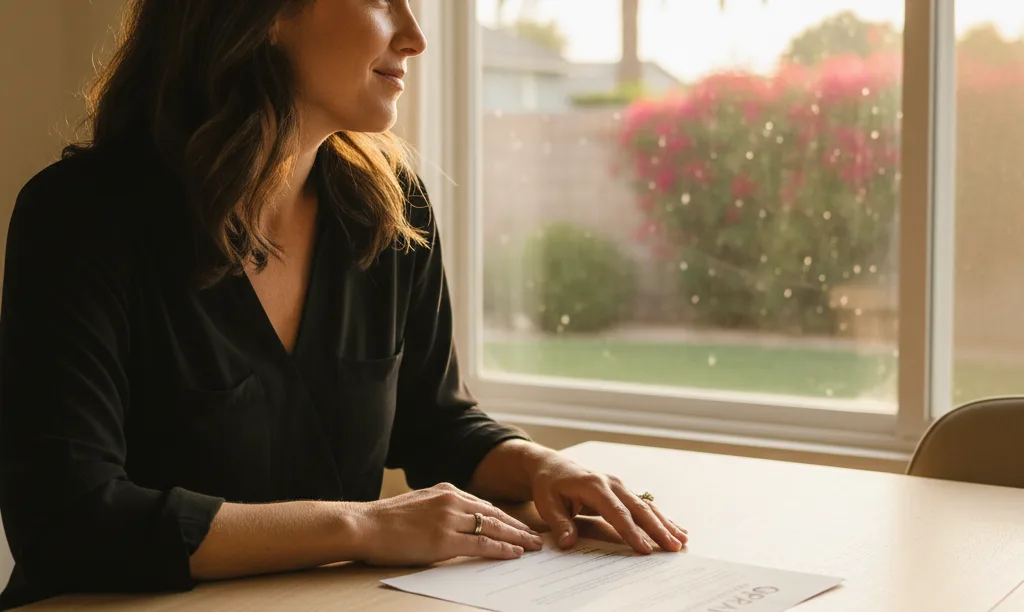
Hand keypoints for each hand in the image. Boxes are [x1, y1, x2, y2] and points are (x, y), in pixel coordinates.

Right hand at [351, 483, 543, 565]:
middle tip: (536, 536)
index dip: (504, 517)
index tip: (518, 524)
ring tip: (533, 546)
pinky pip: (482, 545)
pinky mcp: (444, 539)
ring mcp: (449, 519)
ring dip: (517, 538)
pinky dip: (501, 549)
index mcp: (446, 490)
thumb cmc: (386, 520)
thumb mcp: (418, 503)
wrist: (364, 525)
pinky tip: (514, 554)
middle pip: (494, 514)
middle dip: (517, 526)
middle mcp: (452, 500)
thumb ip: (441, 507)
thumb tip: (459, 519)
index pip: (484, 504)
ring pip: (493, 528)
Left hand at [527, 452, 687, 554]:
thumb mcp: (546, 502)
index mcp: (593, 485)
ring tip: (681, 540)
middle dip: (657, 529)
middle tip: (672, 547)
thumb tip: (568, 543)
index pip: (616, 512)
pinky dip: (661, 518)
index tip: (644, 548)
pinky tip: (676, 528)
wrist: (552, 465)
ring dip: (664, 524)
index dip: (631, 531)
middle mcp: (611, 483)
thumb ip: (559, 522)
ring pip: (646, 506)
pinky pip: (645, 505)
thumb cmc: (549, 485)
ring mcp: (619, 486)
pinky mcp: (622, 491)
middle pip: (638, 508)